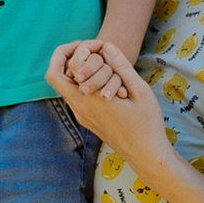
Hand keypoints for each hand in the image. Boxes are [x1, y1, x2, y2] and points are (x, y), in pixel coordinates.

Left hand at [47, 35, 165, 159]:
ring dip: (78, 71)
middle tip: (91, 50)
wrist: (146, 156)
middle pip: (56, 76)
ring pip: (66, 86)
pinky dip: (84, 83)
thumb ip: (122, 67)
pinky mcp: (87, 121)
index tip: (100, 46)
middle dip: (68, 57)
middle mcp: (80, 108)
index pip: (65, 67)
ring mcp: (81, 116)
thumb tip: (107, 46)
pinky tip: (106, 80)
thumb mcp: (140, 91)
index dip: (77, 49)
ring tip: (102, 64)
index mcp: (90, 99)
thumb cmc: (147, 124)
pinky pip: (76, 97)